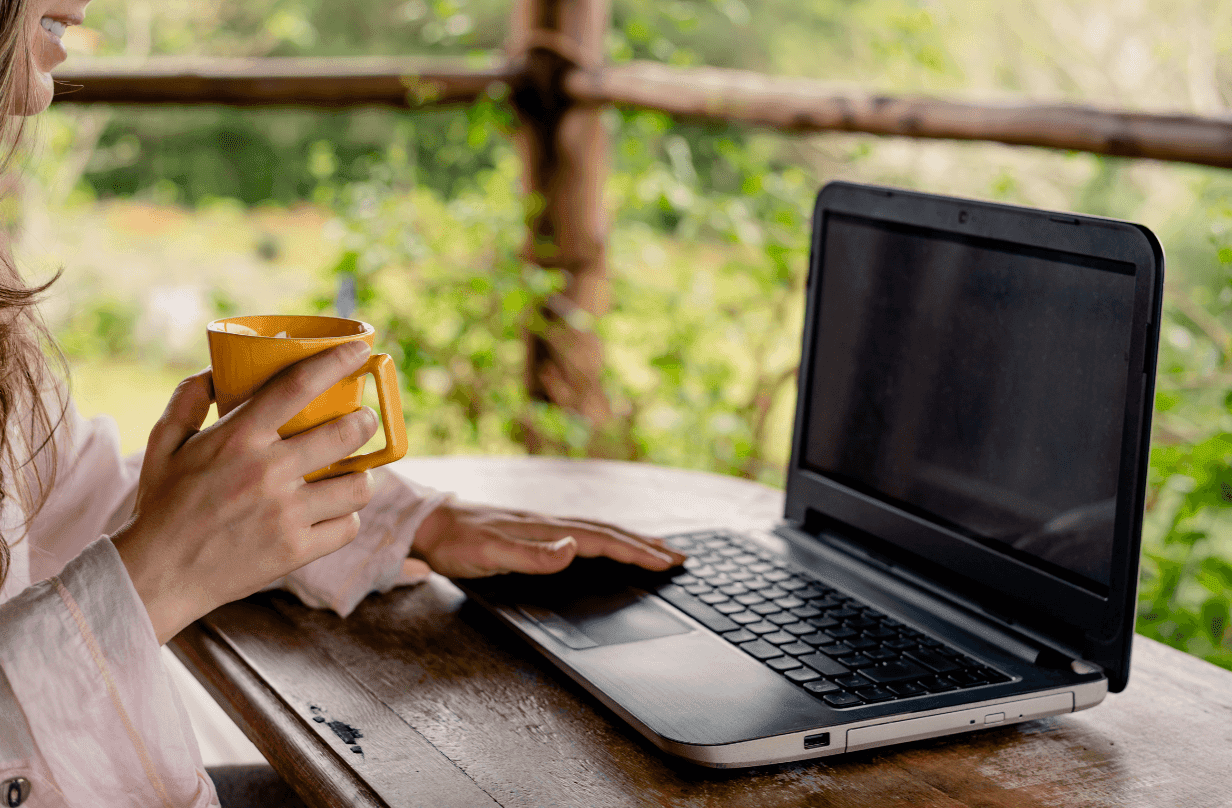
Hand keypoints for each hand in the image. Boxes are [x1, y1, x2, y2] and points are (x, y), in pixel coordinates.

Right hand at [111, 341, 380, 643]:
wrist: (155, 576)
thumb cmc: (162, 506)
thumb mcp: (163, 444)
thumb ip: (187, 400)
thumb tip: (215, 370)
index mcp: (238, 438)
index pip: (298, 386)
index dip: (336, 362)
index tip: (361, 349)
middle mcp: (267, 471)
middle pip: (346, 432)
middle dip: (365, 421)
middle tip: (363, 420)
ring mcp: (285, 513)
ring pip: (358, 484)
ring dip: (361, 476)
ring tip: (352, 473)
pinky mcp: (296, 550)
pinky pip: (348, 526)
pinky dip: (346, 518)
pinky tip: (335, 513)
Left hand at [410, 501, 688, 577]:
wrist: (428, 524)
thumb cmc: (456, 543)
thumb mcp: (489, 555)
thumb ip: (531, 556)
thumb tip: (572, 549)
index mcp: (546, 530)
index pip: (602, 541)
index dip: (636, 551)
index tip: (666, 562)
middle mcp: (550, 524)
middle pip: (608, 533)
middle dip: (645, 545)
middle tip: (679, 558)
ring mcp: (543, 525)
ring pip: (598, 531)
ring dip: (631, 540)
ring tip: (657, 548)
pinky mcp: (535, 531)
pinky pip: (582, 534)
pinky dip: (606, 539)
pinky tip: (607, 545)